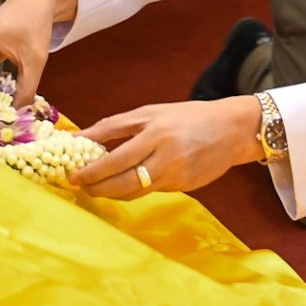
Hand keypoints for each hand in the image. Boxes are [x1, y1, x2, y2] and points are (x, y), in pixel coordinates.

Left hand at [71, 97, 260, 199]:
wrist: (232, 130)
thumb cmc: (187, 116)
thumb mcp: (150, 112)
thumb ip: (114, 126)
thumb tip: (79, 137)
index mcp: (156, 134)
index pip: (115, 159)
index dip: (91, 171)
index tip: (72, 176)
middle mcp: (166, 158)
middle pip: (123, 183)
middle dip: (97, 188)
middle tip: (81, 186)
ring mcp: (176, 176)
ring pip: (135, 192)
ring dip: (112, 193)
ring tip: (97, 187)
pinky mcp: (184, 187)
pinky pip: (151, 191)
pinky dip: (134, 189)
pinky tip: (124, 183)